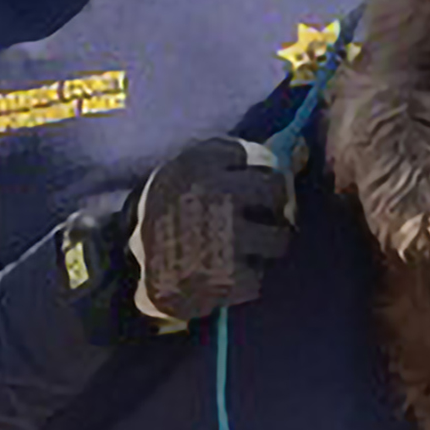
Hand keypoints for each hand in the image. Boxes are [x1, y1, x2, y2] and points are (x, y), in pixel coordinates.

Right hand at [60, 138, 293, 337]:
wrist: (128, 268)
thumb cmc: (166, 214)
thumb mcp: (188, 171)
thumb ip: (235, 156)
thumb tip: (301, 149)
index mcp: (202, 166)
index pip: (263, 160)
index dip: (261, 178)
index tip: (249, 192)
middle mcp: (217, 197)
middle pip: (278, 193)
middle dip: (273, 207)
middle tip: (255, 219)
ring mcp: (226, 240)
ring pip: (280, 237)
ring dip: (265, 245)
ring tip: (240, 248)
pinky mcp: (228, 279)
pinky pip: (260, 277)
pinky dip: (246, 280)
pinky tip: (224, 274)